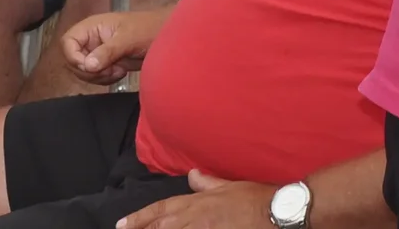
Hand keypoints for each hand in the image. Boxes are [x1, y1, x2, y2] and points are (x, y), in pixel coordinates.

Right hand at [61, 9, 155, 85]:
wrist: (166, 37)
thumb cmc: (148, 30)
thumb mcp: (128, 39)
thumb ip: (107, 51)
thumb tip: (88, 65)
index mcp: (92, 27)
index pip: (68, 42)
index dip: (72, 56)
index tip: (88, 66)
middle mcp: (91, 39)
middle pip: (73, 60)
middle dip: (89, 70)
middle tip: (109, 69)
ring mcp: (98, 52)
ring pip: (84, 71)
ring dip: (98, 76)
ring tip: (117, 70)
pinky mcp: (106, 64)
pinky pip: (96, 76)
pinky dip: (105, 79)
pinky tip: (120, 72)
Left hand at [118, 175, 276, 228]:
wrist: (277, 211)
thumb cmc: (255, 197)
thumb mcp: (228, 185)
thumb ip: (207, 182)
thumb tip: (192, 175)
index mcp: (197, 202)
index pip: (162, 209)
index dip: (141, 217)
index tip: (122, 224)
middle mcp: (196, 218)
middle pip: (161, 226)